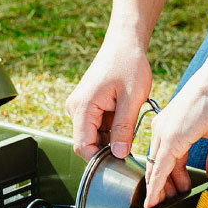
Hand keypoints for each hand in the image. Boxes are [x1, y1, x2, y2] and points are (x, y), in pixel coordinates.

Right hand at [66, 37, 151, 159]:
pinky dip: (111, 128)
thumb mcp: (132, 98)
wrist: (124, 43)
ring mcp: (80, 107)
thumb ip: (124, 128)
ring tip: (130, 124)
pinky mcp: (87, 105)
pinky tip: (125, 118)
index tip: (120, 164)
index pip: (83, 147)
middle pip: (88, 143)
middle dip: (108, 149)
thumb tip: (119, 155)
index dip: (100, 160)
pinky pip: (97, 126)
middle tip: (132, 147)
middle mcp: (75, 108)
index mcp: (82, 107)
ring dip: (112, 137)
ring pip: (94, 135)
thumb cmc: (129, 64)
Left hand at [144, 60, 207, 207]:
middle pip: (157, 165)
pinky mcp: (171, 138)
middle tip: (168, 202)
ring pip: (155, 169)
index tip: (172, 191)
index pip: (165, 158)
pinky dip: (156, 185)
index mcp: (171, 127)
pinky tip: (154, 199)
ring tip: (163, 204)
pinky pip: (160, 168)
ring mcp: (164, 133)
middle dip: (162, 186)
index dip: (168, 177)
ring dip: (159, 189)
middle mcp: (162, 129)